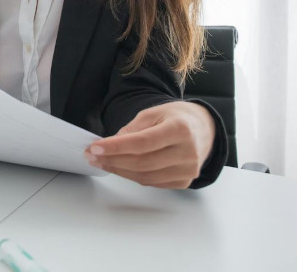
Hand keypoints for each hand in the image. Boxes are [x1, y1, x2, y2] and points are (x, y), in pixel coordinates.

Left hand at [84, 101, 215, 188]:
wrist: (204, 129)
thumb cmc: (176, 118)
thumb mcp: (154, 113)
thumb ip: (132, 128)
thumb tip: (110, 144)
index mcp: (180, 129)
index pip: (143, 142)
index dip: (116, 147)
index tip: (95, 147)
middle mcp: (188, 152)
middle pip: (142, 162)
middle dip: (112, 160)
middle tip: (91, 155)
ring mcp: (188, 170)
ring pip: (145, 176)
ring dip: (119, 170)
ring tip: (100, 162)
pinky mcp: (185, 181)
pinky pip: (152, 182)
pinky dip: (133, 176)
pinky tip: (120, 167)